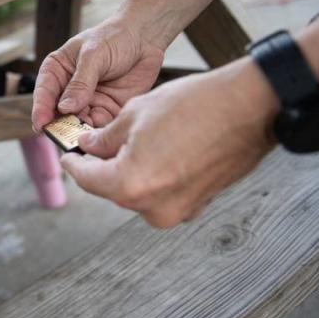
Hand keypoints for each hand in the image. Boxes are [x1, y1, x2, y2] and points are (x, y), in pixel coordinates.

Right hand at [32, 16, 165, 130]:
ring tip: (86, 138)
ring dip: (81, 133)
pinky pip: (100, 127)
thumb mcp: (93, 55)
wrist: (145, 38)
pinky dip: (100, 133)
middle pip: (59, 114)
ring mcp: (88, 102)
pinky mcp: (107, 111)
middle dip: (62, 126)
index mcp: (57, 71)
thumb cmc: (114, 38)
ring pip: (78, 124)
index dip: (41, 110)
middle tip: (65, 136)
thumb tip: (65, 108)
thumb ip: (80, 82)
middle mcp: (69, 90)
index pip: (44, 93)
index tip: (41, 125)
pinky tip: (103, 136)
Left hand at [60, 59, 279, 227]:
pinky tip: (158, 150)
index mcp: (130, 185)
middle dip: (102, 166)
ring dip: (128, 170)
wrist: (250, 108)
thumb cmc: (195, 106)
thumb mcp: (135, 114)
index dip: (74, 164)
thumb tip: (89, 147)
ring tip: (132, 141)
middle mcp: (152, 207)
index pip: (87, 179)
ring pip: (138, 192)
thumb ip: (104, 138)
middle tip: (95, 143)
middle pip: (112, 188)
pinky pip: (162, 193)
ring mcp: (177, 210)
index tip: (68, 155)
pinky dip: (153, 175)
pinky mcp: (197, 205)